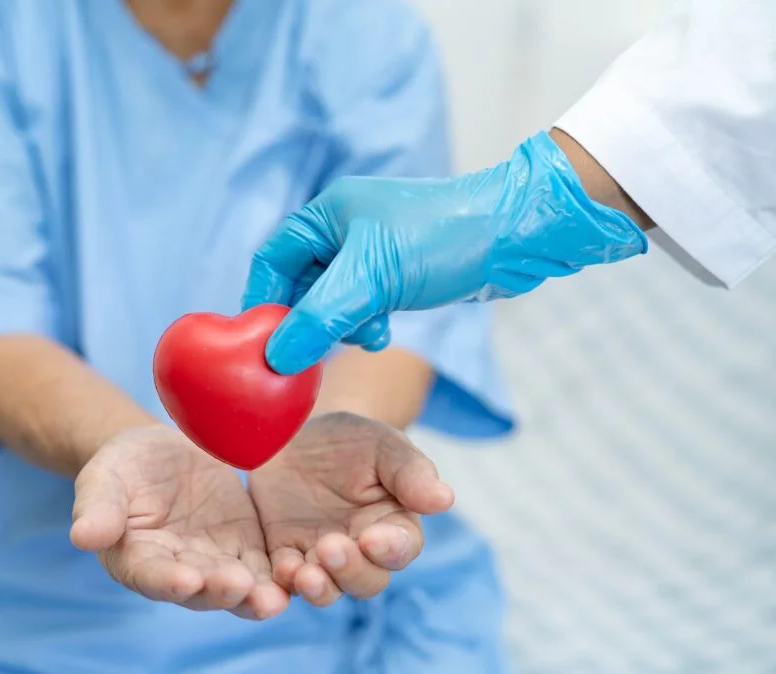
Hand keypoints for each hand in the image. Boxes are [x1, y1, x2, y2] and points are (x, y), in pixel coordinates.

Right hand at [70, 424, 288, 619]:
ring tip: (273, 598)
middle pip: (200, 590)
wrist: (166, 451)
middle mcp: (178, 573)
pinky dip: (282, 578)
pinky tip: (301, 576)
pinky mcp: (248, 550)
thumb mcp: (106, 476)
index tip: (186, 579)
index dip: (168, 581)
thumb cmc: (125, 465)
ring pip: (238, 589)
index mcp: (137, 559)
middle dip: (220, 591)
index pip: (151, 576)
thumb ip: (98, 506)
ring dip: (255, 596)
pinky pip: (267, 570)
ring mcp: (216, 564)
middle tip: (239, 586)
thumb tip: (82, 537)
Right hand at [242, 131, 647, 374]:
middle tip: (312, 354)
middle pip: (300, 284)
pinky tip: (383, 334)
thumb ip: (320, 317)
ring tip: (367, 337)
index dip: (263, 302)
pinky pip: (360, 304)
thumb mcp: (372, 279)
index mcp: (327, 214)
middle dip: (307, 320)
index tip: (261, 345)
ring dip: (339, 326)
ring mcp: (371, 251)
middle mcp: (344, 228)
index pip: (272, 260)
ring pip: (331, 300)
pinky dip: (364, 324)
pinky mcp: (396, 272)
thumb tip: (276, 356)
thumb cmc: (442, 240)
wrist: (514, 235)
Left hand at [248, 412, 453, 606]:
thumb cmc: (352, 441)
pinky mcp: (282, 555)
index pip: (400, 548)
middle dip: (349, 571)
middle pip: (364, 580)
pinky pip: (282, 581)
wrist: (298, 433)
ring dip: (316, 587)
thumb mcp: (382, 444)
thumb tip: (445, 498)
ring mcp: (319, 558)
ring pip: (325, 589)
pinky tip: (277, 575)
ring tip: (303, 573)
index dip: (389, 549)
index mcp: (392, 526)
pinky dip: (280, 584)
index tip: (372, 538)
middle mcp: (359, 552)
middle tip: (330, 548)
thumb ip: (411, 471)